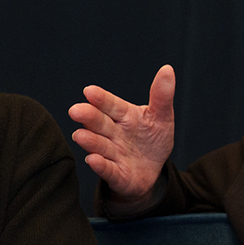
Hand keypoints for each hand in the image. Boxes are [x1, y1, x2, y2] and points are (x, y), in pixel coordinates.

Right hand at [69, 64, 175, 209]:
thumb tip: (168, 69)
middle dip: (88, 117)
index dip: (101, 99)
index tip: (89, 91)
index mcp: (124, 116)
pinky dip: (100, 165)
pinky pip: (108, 170)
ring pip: (99, 146)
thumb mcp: (162, 117)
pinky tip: (92, 159)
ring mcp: (113, 154)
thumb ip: (162, 96)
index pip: (111, 105)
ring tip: (80, 135)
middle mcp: (113, 134)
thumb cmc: (152, 139)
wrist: (152, 171)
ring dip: (90, 141)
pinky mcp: (116, 175)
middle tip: (76, 110)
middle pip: (99, 124)